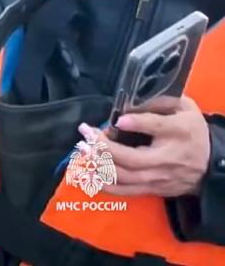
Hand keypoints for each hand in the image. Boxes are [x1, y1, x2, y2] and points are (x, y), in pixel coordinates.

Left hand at [78, 97, 210, 197]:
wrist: (209, 164)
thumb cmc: (190, 130)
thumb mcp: (183, 108)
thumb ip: (161, 101)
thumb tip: (131, 101)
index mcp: (179, 131)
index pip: (158, 127)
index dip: (137, 123)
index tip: (119, 120)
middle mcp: (168, 158)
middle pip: (133, 158)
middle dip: (104, 147)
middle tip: (86, 132)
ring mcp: (159, 177)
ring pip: (125, 177)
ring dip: (99, 164)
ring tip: (82, 149)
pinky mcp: (152, 189)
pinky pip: (125, 191)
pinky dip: (104, 184)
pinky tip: (87, 173)